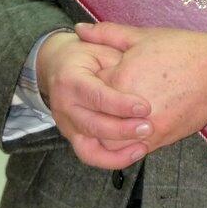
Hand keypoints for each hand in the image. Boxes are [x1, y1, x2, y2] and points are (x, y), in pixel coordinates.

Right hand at [35, 30, 153, 168]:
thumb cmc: (85, 53)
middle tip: (149, 128)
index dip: (121, 105)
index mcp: (70, 79)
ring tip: (143, 146)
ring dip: (118, 152)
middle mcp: (64, 106)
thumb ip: (118, 60)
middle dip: (123, 130)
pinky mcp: (71, 136)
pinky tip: (134, 153)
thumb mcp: (101, 47)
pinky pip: (89, 155)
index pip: (97, 96)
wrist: (57, 64)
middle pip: (93, 125)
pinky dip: (111, 159)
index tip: (146, 107)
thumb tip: (143, 77)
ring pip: (89, 148)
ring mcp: (65, 124)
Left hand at [76, 22, 206, 153]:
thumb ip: (107, 33)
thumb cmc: (181, 49)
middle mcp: (128, 108)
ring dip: (104, 132)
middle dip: (92, 112)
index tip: (94, 76)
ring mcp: (144, 127)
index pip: (89, 89)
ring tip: (109, 118)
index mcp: (120, 79)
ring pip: (109, 141)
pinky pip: (131, 150)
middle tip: (96, 102)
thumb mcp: (143, 36)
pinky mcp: (159, 139)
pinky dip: (124, 144)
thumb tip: (79, 30)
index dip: (88, 82)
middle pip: (94, 120)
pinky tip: (127, 130)